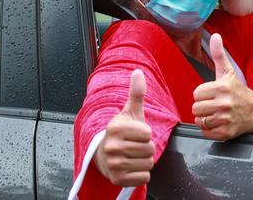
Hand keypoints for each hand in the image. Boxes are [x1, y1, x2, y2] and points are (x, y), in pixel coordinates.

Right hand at [95, 69, 154, 186]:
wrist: (103, 155)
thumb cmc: (121, 133)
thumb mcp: (130, 112)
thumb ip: (136, 93)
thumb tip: (138, 72)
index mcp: (116, 128)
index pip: (147, 133)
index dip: (145, 134)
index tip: (134, 134)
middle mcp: (112, 146)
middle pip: (149, 149)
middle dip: (145, 148)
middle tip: (133, 146)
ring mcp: (114, 164)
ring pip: (148, 163)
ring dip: (144, 161)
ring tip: (132, 156)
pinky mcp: (117, 179)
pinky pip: (144, 177)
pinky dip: (141, 174)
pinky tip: (130, 167)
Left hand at [192, 33, 252, 139]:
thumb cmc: (238, 91)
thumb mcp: (228, 72)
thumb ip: (219, 54)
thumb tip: (215, 36)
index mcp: (223, 87)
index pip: (196, 94)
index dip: (203, 95)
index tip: (213, 94)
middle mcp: (224, 103)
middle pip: (195, 108)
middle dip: (203, 107)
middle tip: (214, 105)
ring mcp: (225, 119)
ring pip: (199, 121)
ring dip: (206, 119)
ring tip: (216, 114)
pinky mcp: (226, 133)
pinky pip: (206, 132)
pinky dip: (210, 130)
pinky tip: (219, 123)